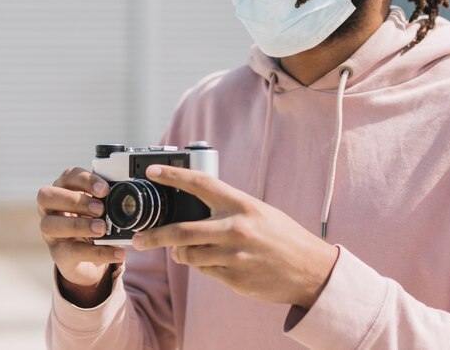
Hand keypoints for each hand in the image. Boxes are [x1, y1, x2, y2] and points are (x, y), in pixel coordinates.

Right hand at [37, 167, 125, 304]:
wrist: (89, 253)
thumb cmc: (94, 218)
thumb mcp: (101, 204)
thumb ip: (109, 196)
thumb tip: (131, 188)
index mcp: (63, 189)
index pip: (67, 176)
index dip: (85, 180)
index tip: (105, 189)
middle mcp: (50, 208)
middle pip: (47, 196)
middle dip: (76, 200)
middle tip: (100, 209)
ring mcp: (50, 232)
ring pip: (49, 225)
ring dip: (79, 225)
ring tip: (102, 229)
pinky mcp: (58, 253)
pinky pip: (72, 252)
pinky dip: (97, 252)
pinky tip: (117, 251)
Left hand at [132, 165, 338, 308]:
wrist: (309, 269)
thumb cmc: (283, 236)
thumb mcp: (258, 212)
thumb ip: (227, 211)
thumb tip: (194, 212)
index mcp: (241, 205)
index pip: (201, 184)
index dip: (173, 176)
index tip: (152, 172)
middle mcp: (235, 228)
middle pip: (181, 230)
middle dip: (154, 236)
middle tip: (140, 239)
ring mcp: (233, 255)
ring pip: (189, 255)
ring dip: (182, 254)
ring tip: (188, 250)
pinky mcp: (233, 278)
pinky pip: (205, 271)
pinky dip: (203, 265)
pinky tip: (219, 262)